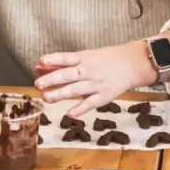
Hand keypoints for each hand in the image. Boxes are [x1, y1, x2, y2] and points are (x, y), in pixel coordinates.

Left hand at [34, 41, 155, 117]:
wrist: (132, 64)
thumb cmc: (105, 59)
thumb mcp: (84, 56)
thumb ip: (61, 63)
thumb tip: (38, 66)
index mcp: (84, 58)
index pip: (66, 58)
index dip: (54, 59)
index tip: (41, 61)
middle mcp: (89, 70)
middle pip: (69, 75)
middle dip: (53, 79)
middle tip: (38, 84)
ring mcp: (96, 84)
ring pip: (77, 89)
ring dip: (61, 94)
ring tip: (46, 98)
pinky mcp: (104, 96)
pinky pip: (90, 103)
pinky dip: (80, 109)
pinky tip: (69, 114)